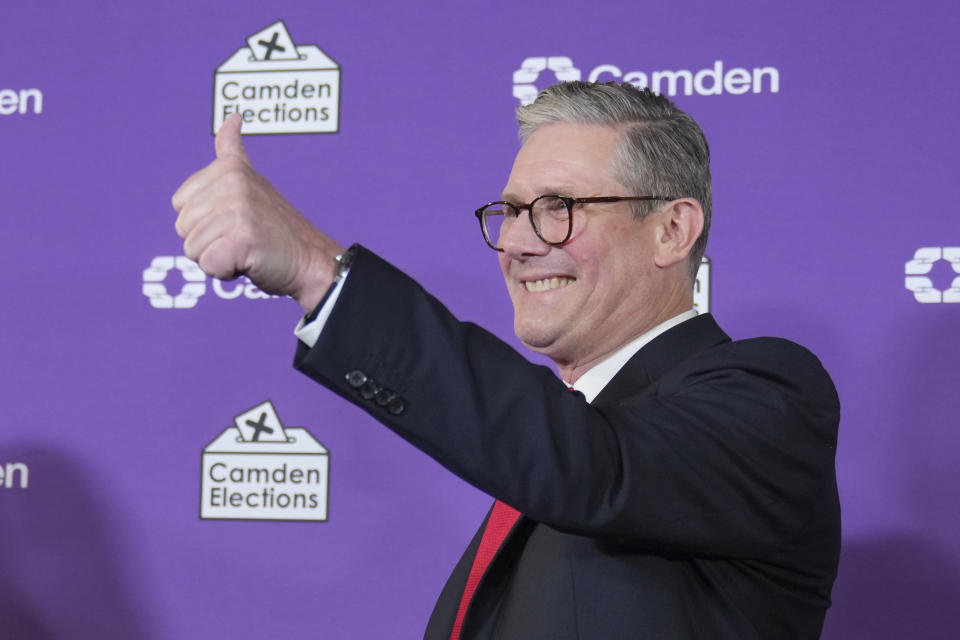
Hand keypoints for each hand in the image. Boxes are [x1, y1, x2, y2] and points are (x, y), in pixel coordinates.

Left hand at [172, 113, 344, 311]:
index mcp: (228, 168)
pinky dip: (226, 272)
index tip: (235, 219)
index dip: (203, 221)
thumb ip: (232, 151)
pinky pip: (208, 265)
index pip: (179, 204)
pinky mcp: (241, 237)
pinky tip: (250, 261)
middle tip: (242, 237)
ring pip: (192, 248)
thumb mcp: (252, 181)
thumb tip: (232, 116)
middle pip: (182, 227)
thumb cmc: (276, 228)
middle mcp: (232, 183)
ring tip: (247, 248)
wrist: (310, 260)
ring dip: (217, 257)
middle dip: (208, 241)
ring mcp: (237, 209)